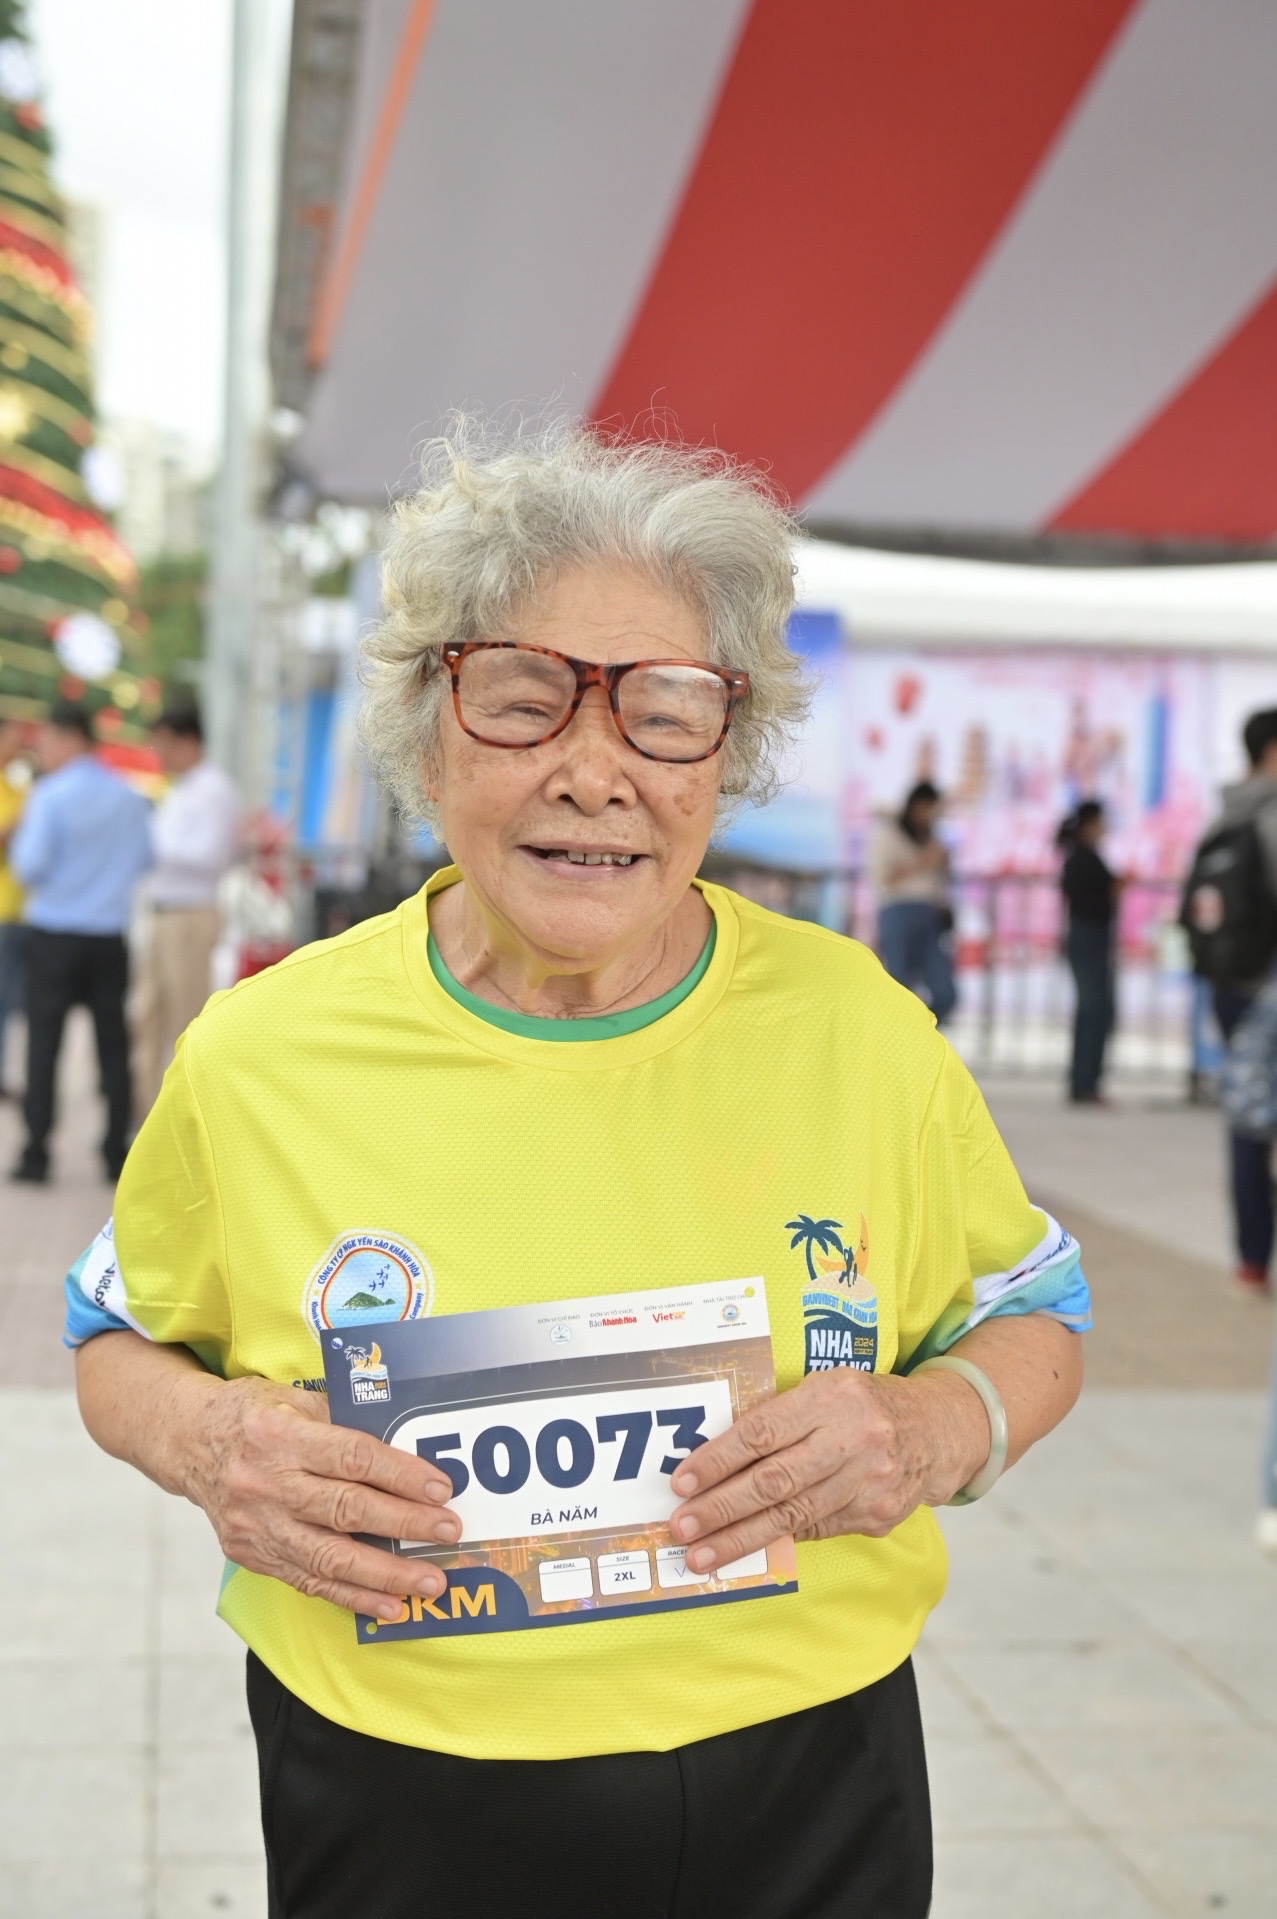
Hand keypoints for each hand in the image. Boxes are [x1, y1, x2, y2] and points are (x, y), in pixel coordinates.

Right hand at [179, 1375, 459, 1619]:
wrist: (189, 1442)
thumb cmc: (253, 1414)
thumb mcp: (294, 1398)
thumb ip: (344, 1421)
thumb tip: (406, 1449)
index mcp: (279, 1436)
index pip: (352, 1458)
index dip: (400, 1475)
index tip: (440, 1489)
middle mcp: (266, 1485)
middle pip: (346, 1511)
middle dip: (404, 1526)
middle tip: (448, 1533)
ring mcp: (257, 1526)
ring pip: (330, 1559)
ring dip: (386, 1576)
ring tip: (429, 1583)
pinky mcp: (252, 1555)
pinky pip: (309, 1582)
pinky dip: (352, 1597)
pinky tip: (389, 1605)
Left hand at [667, 1369, 985, 1572]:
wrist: (939, 1430)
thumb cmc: (865, 1404)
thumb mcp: (826, 1388)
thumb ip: (781, 1416)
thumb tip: (717, 1456)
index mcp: (833, 1396)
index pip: (763, 1432)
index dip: (718, 1460)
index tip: (683, 1482)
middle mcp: (854, 1438)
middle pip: (775, 1480)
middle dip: (721, 1508)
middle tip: (682, 1527)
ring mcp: (869, 1481)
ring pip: (792, 1515)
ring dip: (741, 1539)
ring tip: (702, 1556)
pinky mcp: (877, 1514)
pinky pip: (816, 1530)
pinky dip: (778, 1541)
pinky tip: (747, 1552)